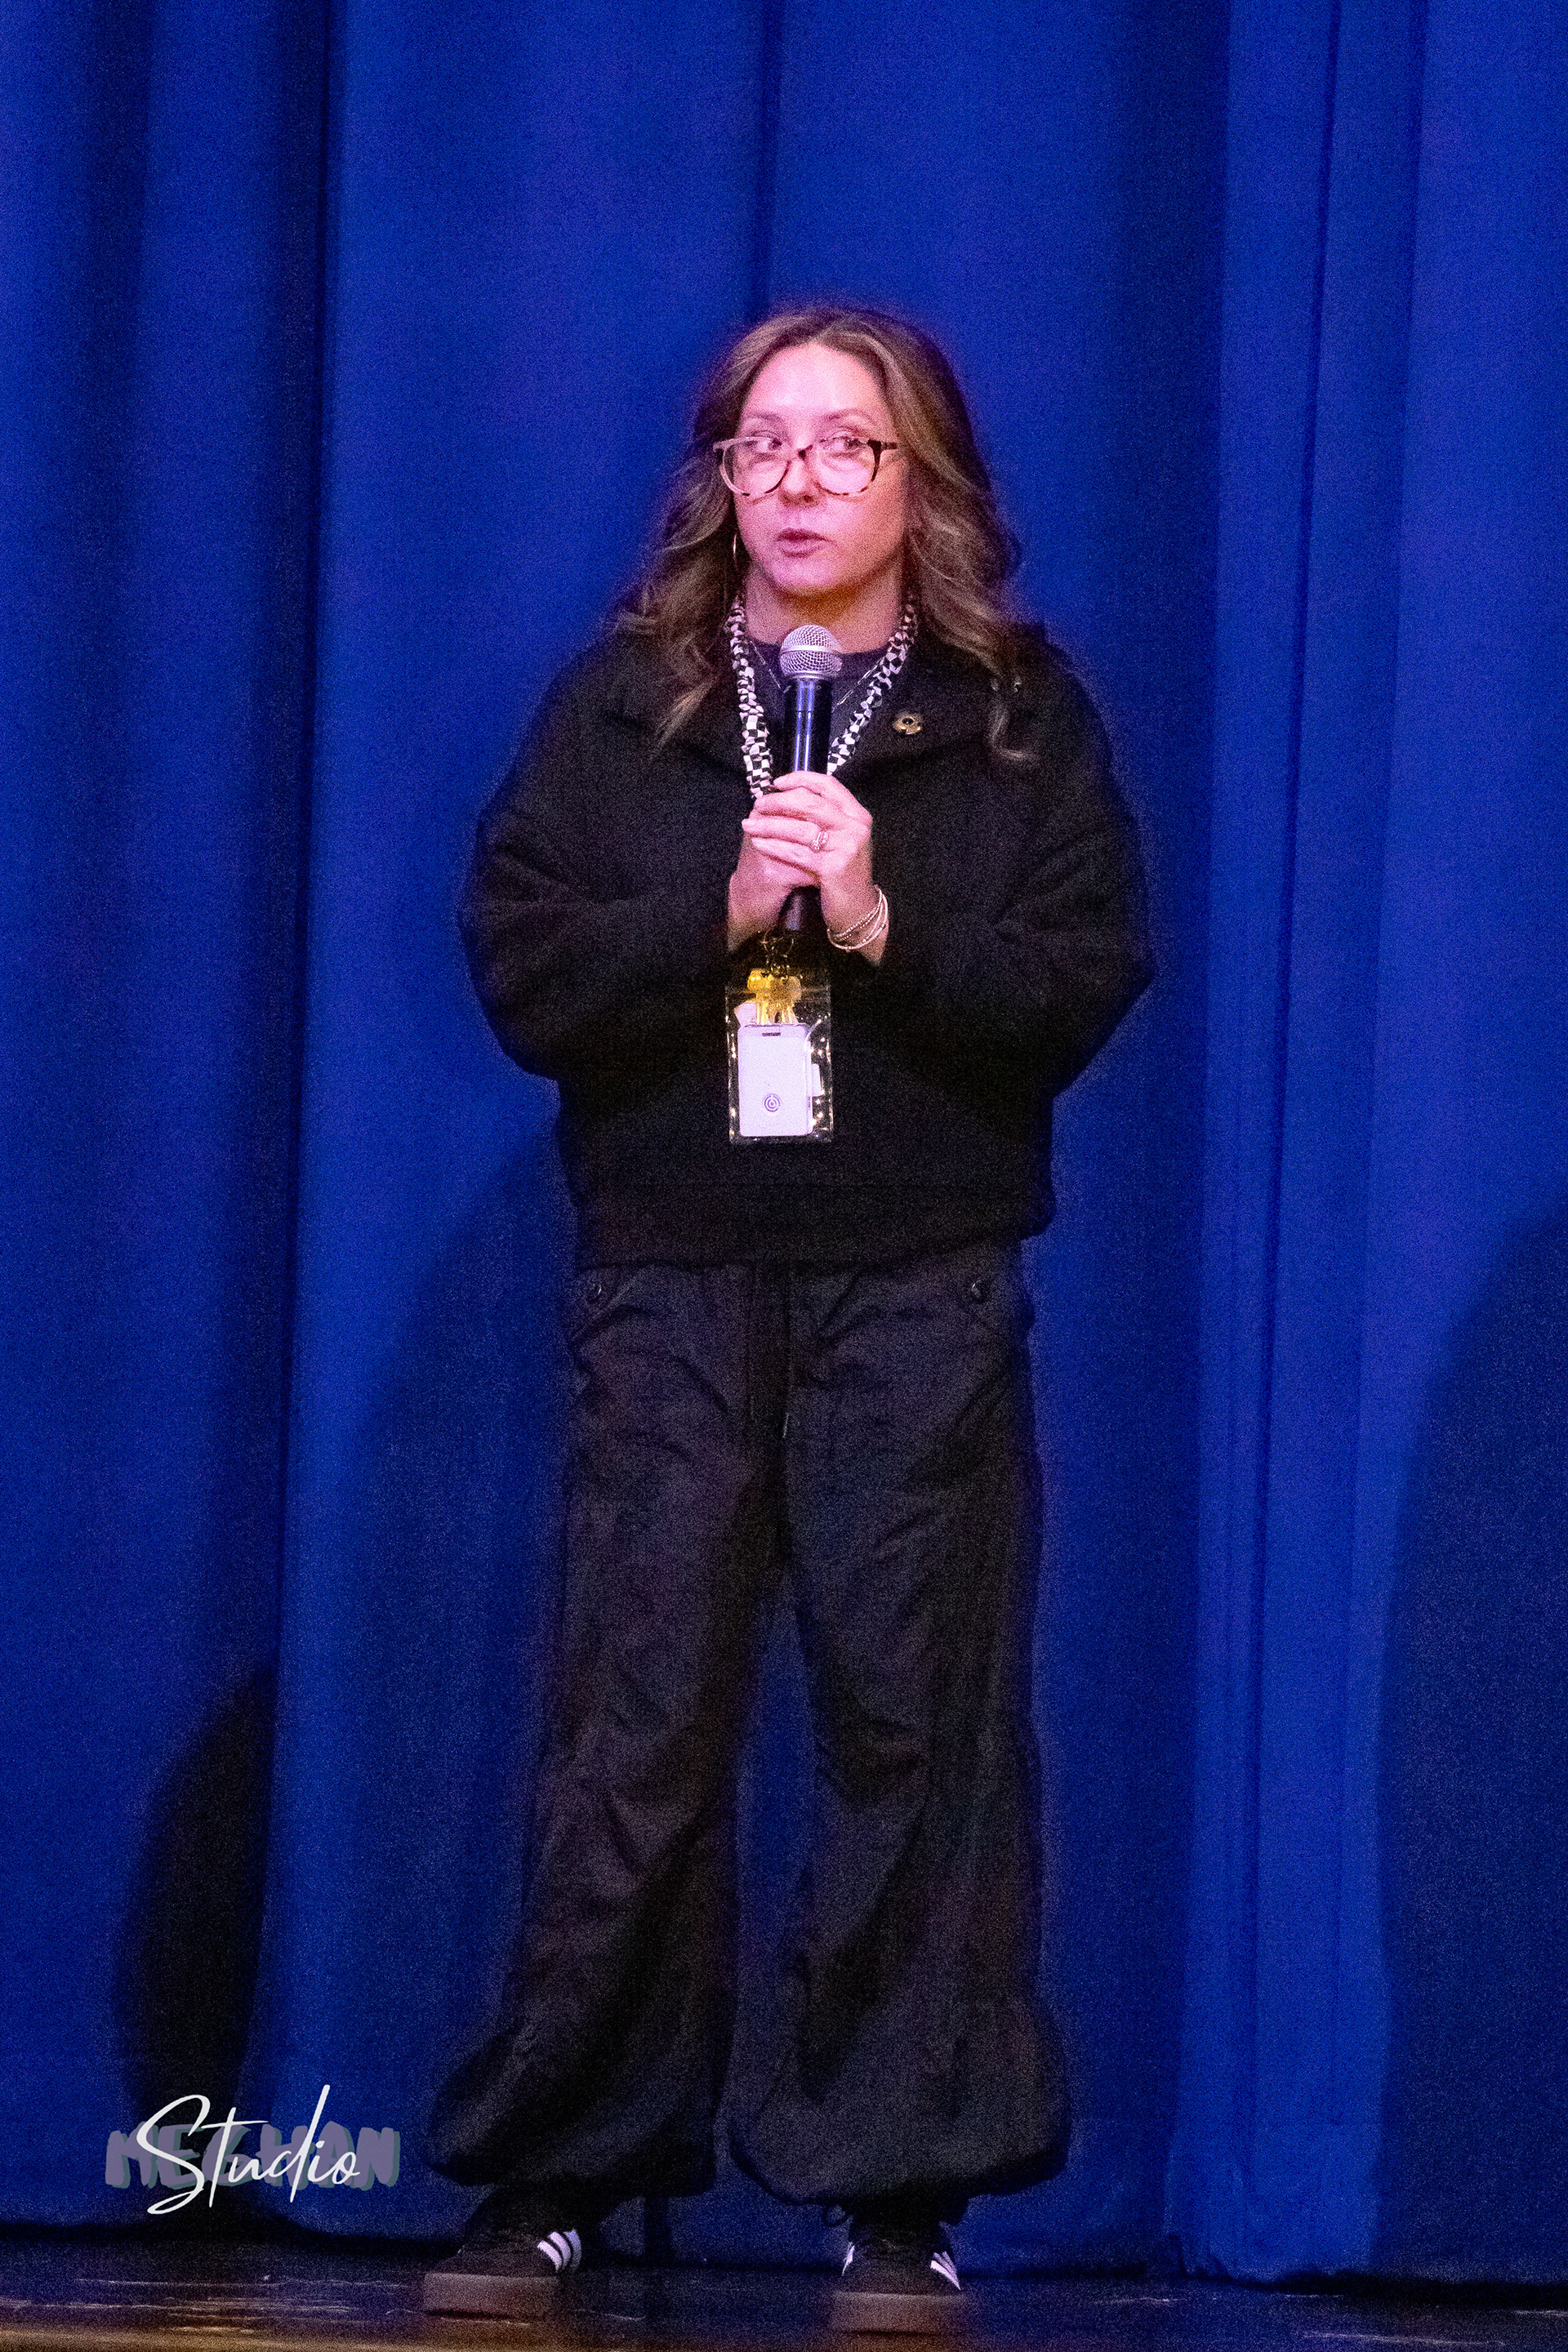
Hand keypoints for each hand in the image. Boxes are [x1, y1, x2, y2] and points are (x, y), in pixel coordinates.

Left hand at [731, 771, 886, 959]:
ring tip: (749, 825)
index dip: (799, 779)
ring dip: (770, 825)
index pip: (827, 785)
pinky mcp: (834, 868)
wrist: (858, 909)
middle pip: (810, 803)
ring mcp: (847, 847)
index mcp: (857, 815)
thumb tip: (789, 795)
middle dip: (779, 802)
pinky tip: (759, 844)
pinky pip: (796, 853)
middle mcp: (856, 827)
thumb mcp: (843, 840)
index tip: (776, 783)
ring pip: (800, 828)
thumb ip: (826, 819)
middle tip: (758, 804)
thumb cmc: (844, 873)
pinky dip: (774, 847)